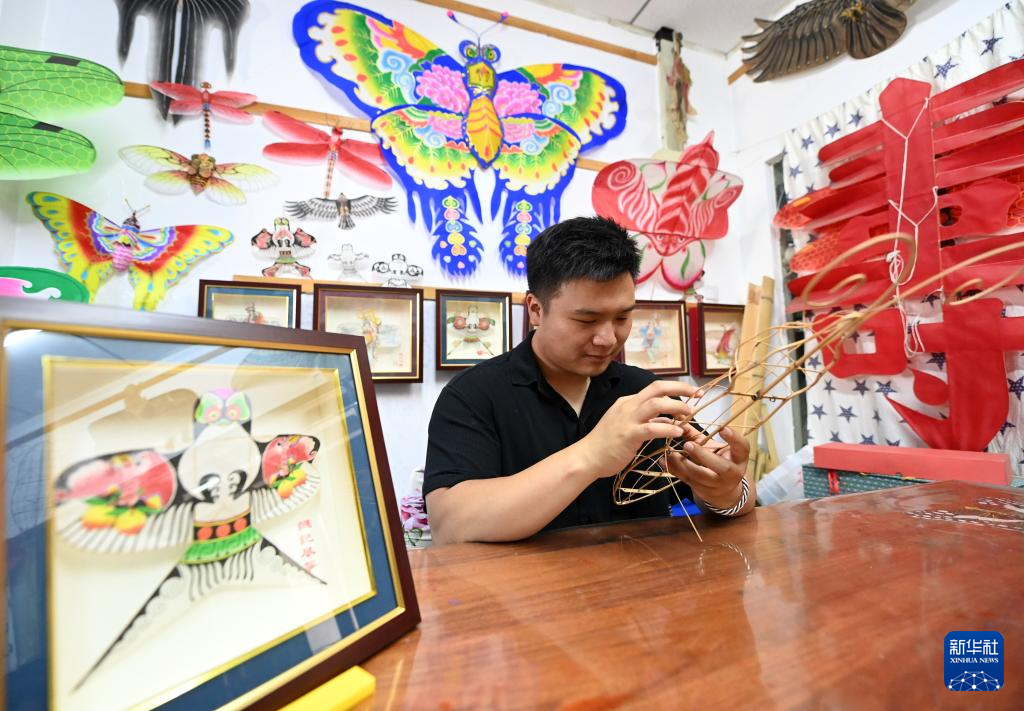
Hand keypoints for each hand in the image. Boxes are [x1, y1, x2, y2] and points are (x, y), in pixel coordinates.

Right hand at [576, 380, 697, 478]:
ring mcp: (628, 419)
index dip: (675, 388)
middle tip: (697, 394)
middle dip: (681, 387)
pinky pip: (652, 428)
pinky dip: (668, 428)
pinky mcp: (629, 435)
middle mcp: (628, 406)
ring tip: (690, 414)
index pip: (655, 389)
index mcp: (628, 402)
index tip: (691, 392)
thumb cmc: (606, 444)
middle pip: (658, 388)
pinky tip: (678, 432)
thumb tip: (665, 418)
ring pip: (657, 404)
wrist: (587, 457)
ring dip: (677, 406)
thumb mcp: (626, 425)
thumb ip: (645, 420)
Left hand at [667, 425, 749, 511]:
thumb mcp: (713, 446)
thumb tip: (678, 415)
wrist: (723, 490)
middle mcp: (732, 472)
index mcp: (738, 458)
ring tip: (671, 452)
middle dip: (703, 455)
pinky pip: (686, 480)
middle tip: (687, 445)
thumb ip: (696, 433)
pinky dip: (673, 469)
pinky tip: (663, 460)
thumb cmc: (718, 459)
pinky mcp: (702, 490)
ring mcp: (717, 484)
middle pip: (722, 467)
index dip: (734, 439)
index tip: (723, 428)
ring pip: (700, 476)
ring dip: (684, 464)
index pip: (742, 448)